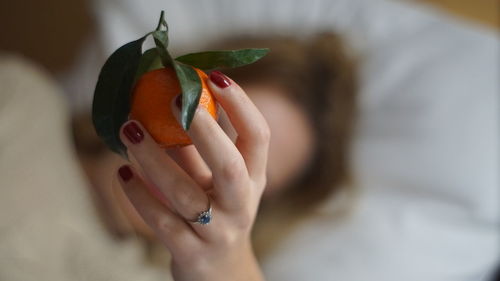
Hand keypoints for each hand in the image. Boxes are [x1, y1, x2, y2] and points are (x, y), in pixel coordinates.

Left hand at [116, 71, 268, 280]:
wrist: (221, 275)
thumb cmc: (216, 214)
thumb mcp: (216, 183)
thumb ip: (196, 150)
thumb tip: (166, 101)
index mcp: (254, 180)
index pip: (258, 137)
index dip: (241, 105)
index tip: (215, 76)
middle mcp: (241, 205)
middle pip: (230, 165)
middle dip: (203, 129)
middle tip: (174, 98)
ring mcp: (218, 232)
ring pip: (185, 195)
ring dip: (154, 160)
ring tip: (129, 130)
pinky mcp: (192, 254)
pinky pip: (162, 223)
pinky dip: (139, 197)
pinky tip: (121, 175)